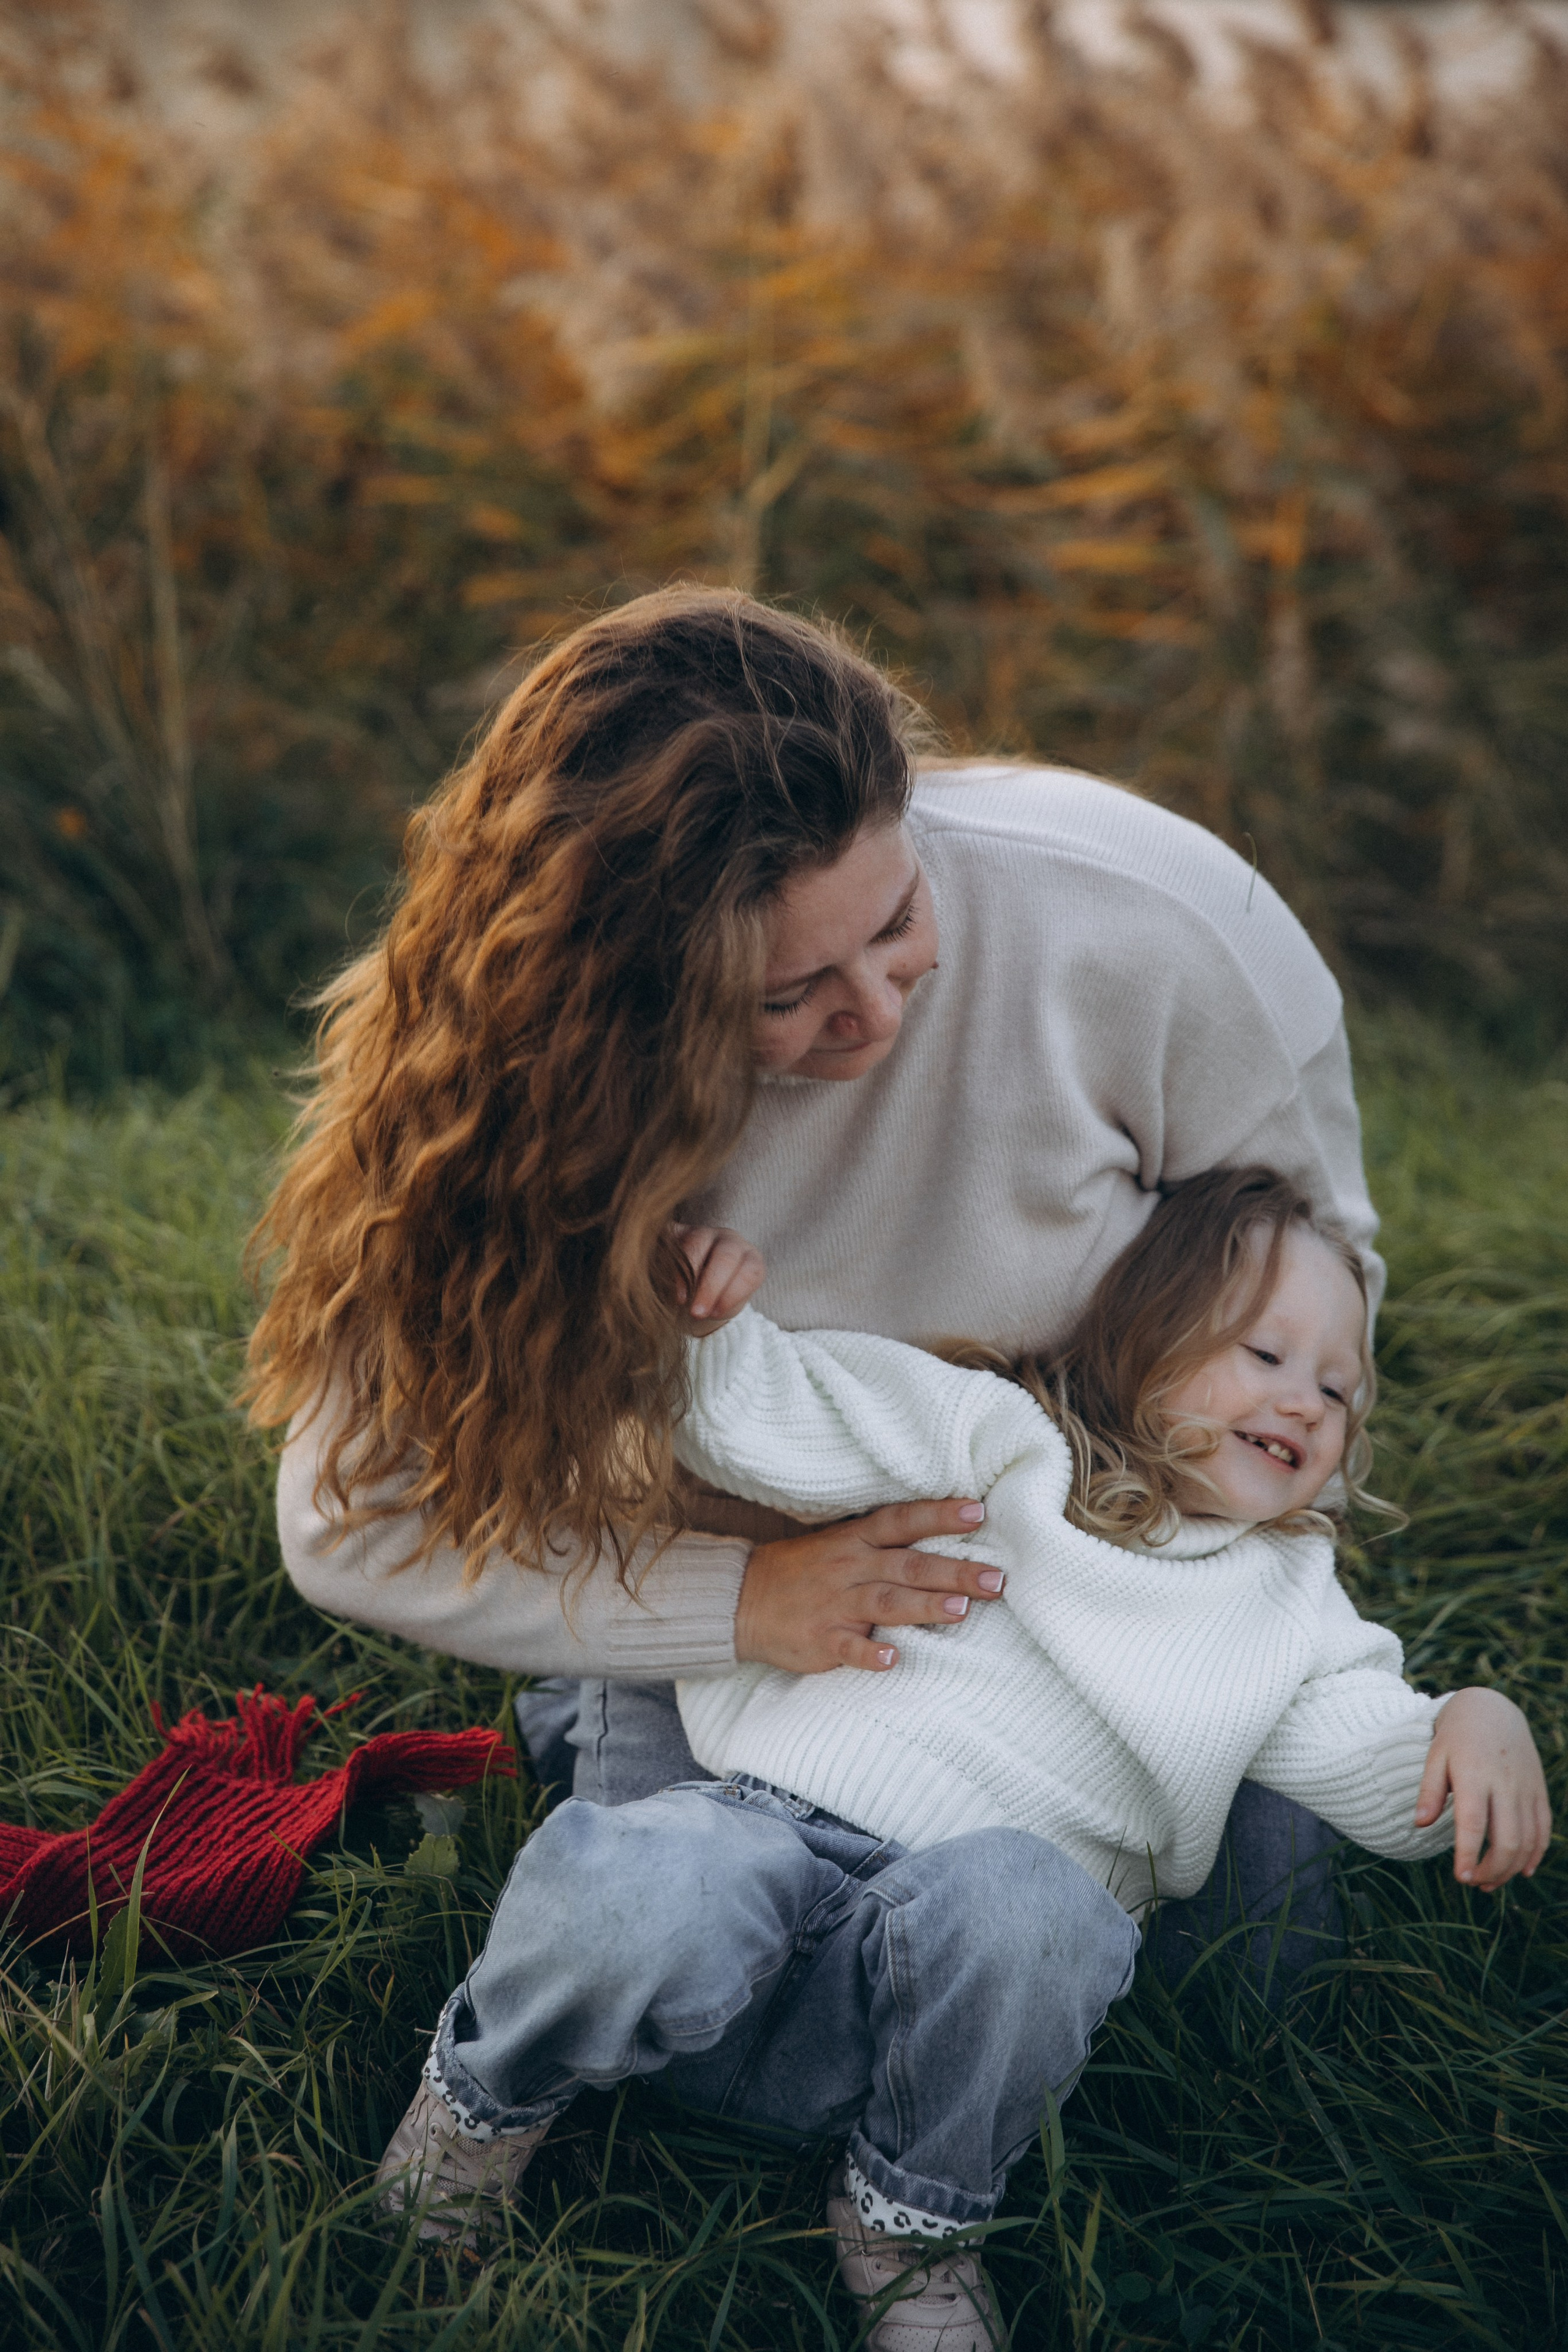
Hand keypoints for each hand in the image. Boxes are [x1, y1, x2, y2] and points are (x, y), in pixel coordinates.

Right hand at [670, 1223, 766, 1329]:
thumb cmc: (717, 1299)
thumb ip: (718, 1305)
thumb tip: (699, 1310)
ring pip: (697, 1243)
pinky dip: (668, 1258)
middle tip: (696, 1312)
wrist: (697, 1286)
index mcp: (751, 1259)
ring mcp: (705, 1232)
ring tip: (680, 1300)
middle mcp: (731, 1241)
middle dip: (710, 1287)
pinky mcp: (679, 1231)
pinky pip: (673, 1239)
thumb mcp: (724, 1306)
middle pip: (726, 1257)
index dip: (732, 1294)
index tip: (715, 1314)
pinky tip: (665, 1279)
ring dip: (687, 1274)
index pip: (749, 1273)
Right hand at [734, 1500, 1002, 1673]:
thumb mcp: (840, 1544)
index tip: (979, 1512)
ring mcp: (835, 1604)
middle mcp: (850, 1567)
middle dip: (953, 1571)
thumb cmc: (803, 1571)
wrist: (742, 1599)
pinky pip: (848, 1647)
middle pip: (907, 1565)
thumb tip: (944, 1542)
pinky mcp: (821, 1639)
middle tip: (995, 1579)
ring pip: (885, 1602)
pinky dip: (870, 1654)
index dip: (940, 1515)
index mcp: (856, 1541)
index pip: (903, 1521)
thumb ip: (885, 1544)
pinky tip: (893, 1660)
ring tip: (960, 1610)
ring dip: (923, 1606)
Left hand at [1415, 1686, 1551, 1889]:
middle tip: (1473, 1883)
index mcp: (1473, 1775)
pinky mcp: (1538, 1790)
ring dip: (1511, 1868)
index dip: (1469, 1855)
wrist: (1492, 1710)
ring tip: (1490, 1882)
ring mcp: (1525, 1788)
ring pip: (1527, 1840)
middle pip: (1506, 1840)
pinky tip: (1521, 1870)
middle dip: (1492, 1870)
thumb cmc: (1456, 1737)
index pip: (1473, 1824)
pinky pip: (1543, 1829)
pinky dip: (1535, 1853)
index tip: (1461, 1878)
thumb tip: (1419, 1824)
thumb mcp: (1436, 1756)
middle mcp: (1503, 1784)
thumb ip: (1429, 1790)